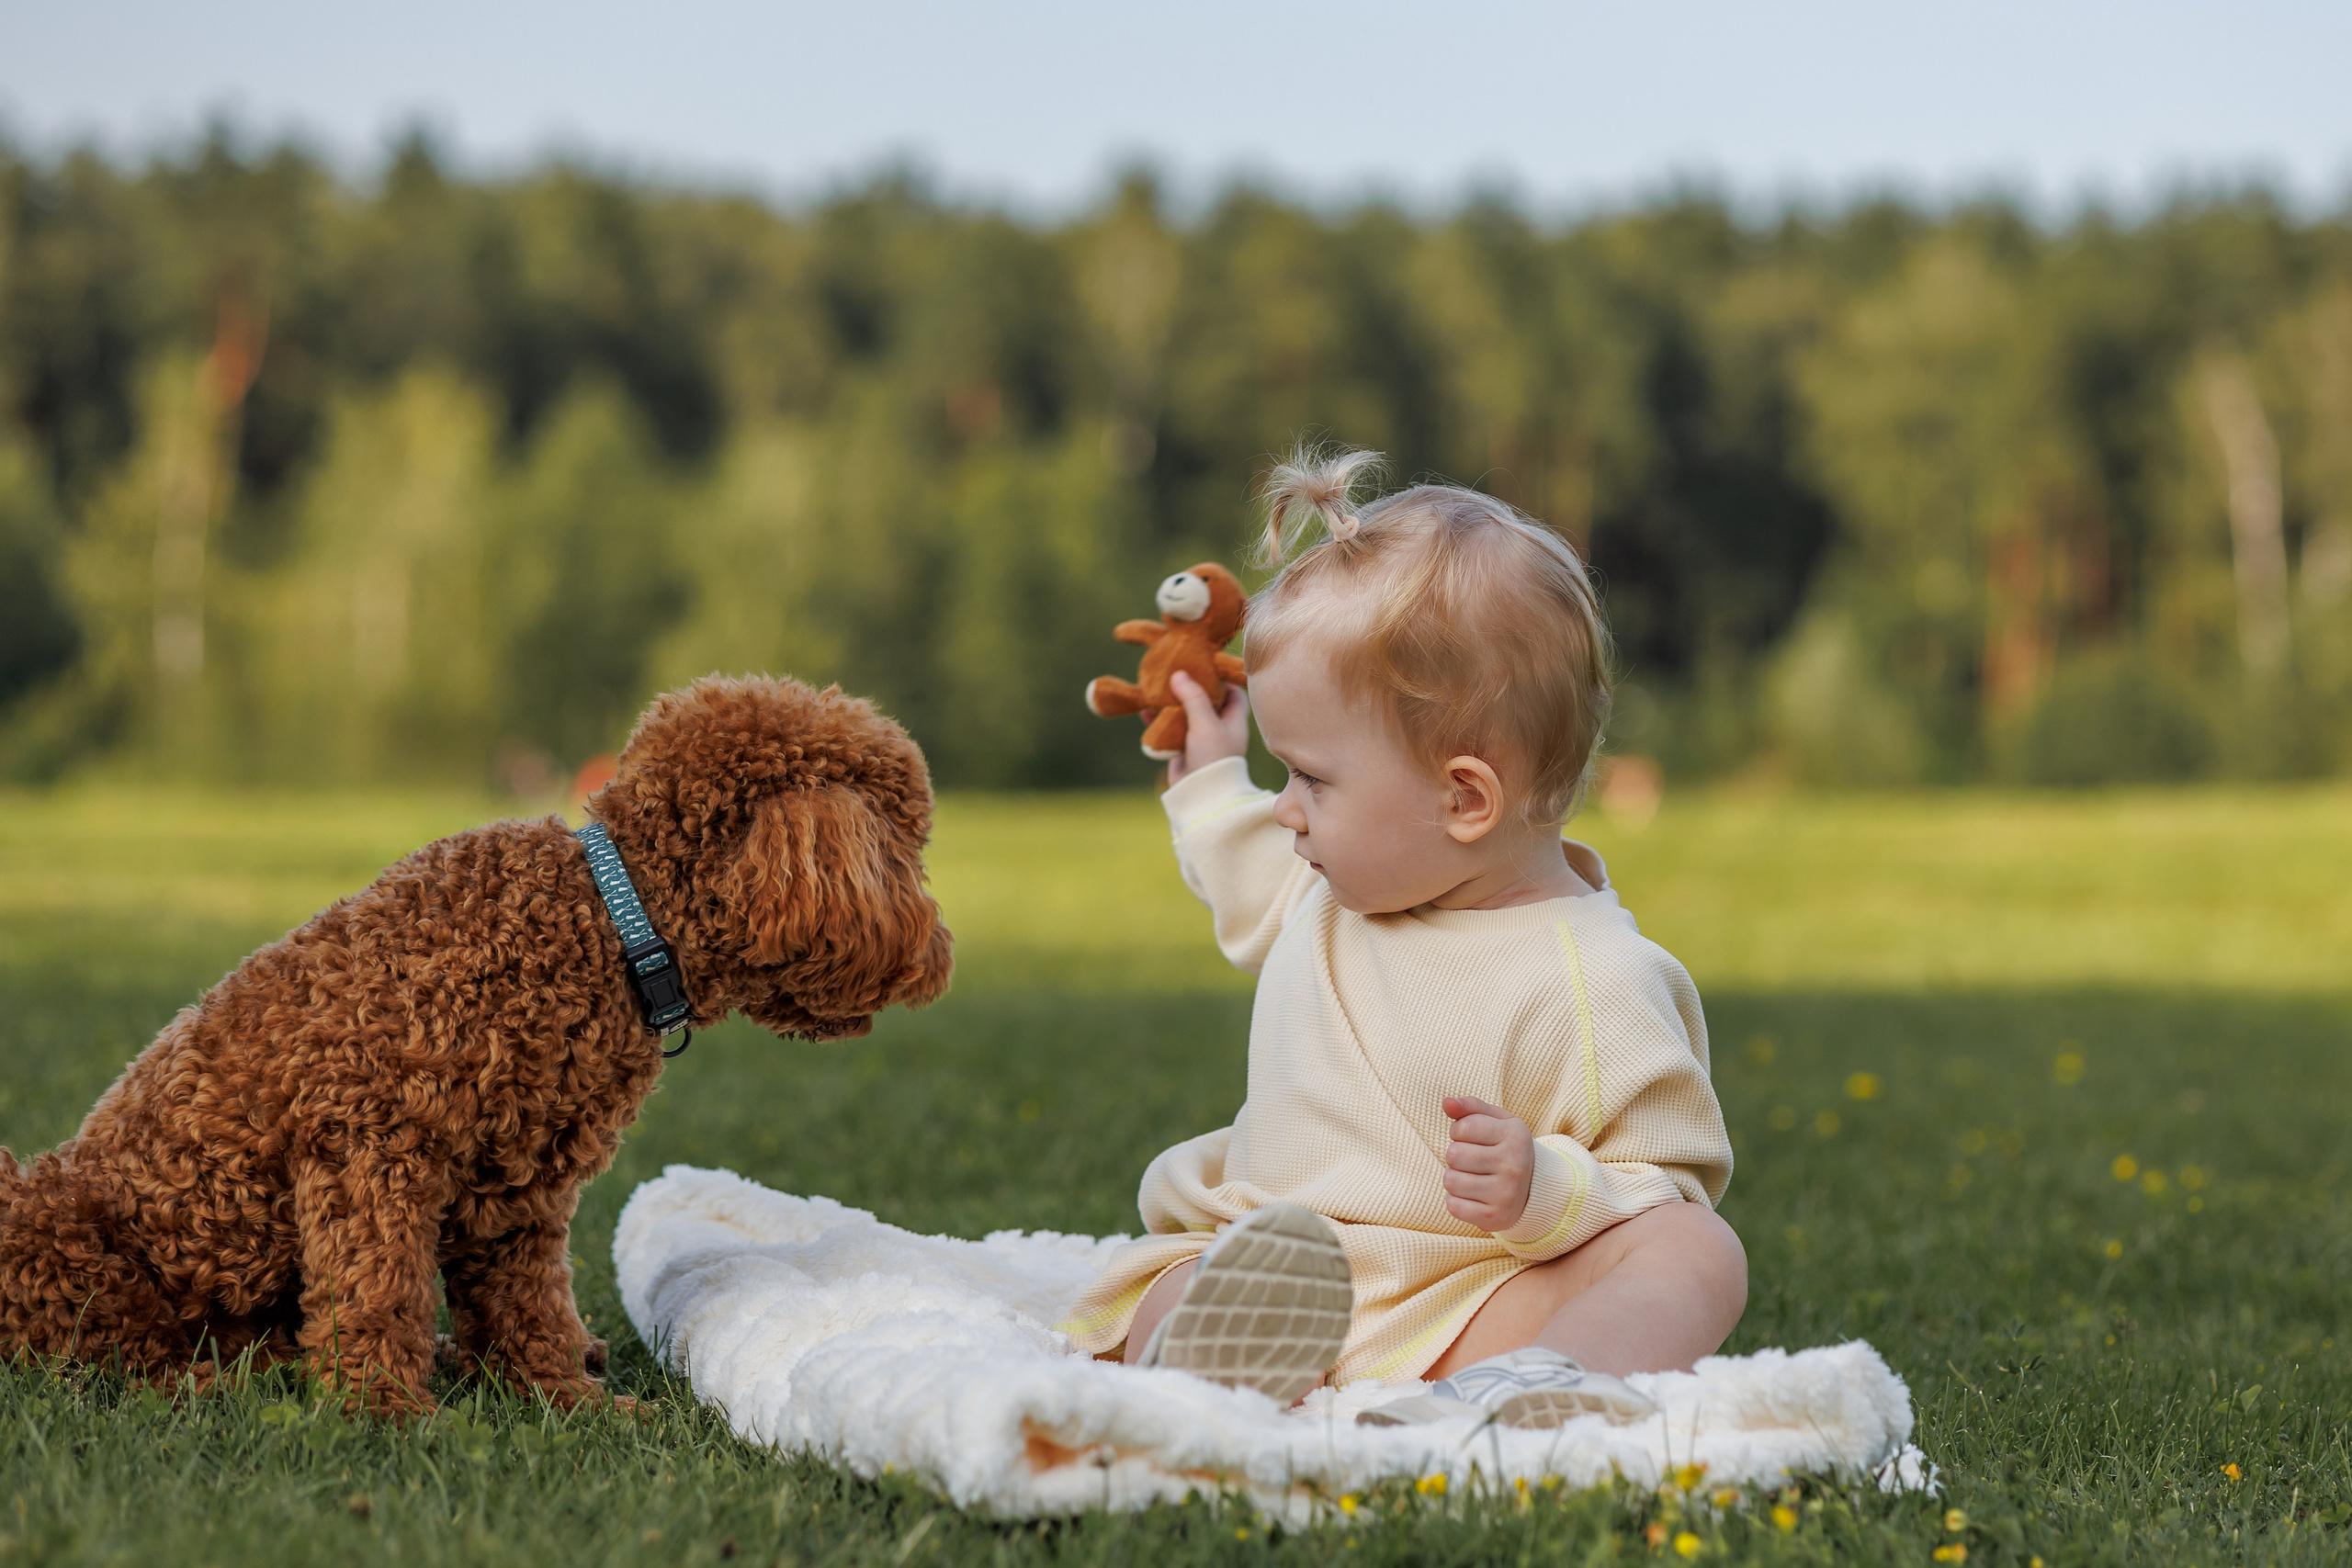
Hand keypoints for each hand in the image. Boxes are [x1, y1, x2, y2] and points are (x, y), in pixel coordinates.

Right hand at [1166, 670, 1250, 786]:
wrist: (1200, 794)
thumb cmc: (1213, 758)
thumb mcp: (1206, 723)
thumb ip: (1194, 697)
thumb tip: (1179, 674)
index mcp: (1233, 720)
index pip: (1233, 693)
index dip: (1221, 678)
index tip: (1203, 665)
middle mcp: (1218, 728)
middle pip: (1205, 700)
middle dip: (1190, 686)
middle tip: (1174, 670)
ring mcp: (1199, 739)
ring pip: (1184, 713)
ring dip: (1170, 701)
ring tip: (1156, 686)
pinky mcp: (1182, 748)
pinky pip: (1168, 729)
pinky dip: (1157, 719)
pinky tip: (1144, 710)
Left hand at [1442, 1095, 1534, 1231]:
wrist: (1534, 1190)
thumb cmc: (1506, 1148)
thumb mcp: (1496, 1121)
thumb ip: (1470, 1107)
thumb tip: (1446, 1102)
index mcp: (1515, 1136)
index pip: (1464, 1127)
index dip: (1459, 1131)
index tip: (1472, 1138)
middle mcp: (1514, 1165)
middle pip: (1454, 1155)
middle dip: (1456, 1155)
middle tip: (1473, 1160)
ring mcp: (1506, 1194)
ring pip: (1450, 1181)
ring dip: (1455, 1178)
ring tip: (1473, 1177)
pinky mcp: (1495, 1218)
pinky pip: (1453, 1206)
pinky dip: (1456, 1200)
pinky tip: (1474, 1196)